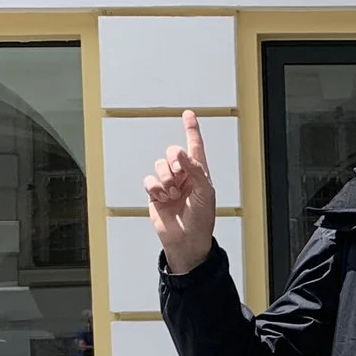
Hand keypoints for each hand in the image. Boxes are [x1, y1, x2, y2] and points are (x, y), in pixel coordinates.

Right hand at [144, 110, 217, 275]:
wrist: (187, 241)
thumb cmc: (201, 219)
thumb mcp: (205, 192)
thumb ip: (194, 169)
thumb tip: (180, 152)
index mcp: (200, 173)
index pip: (195, 146)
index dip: (191, 130)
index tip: (188, 114)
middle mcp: (183, 176)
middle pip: (173, 152)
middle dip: (174, 159)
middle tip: (179, 172)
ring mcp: (169, 184)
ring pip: (160, 165)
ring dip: (166, 178)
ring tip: (173, 194)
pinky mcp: (155, 194)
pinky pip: (149, 180)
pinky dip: (155, 188)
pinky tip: (162, 199)